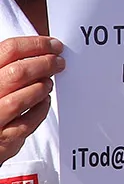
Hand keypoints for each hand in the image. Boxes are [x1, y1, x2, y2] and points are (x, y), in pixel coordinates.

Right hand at [0, 37, 62, 163]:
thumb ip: (10, 65)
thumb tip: (43, 49)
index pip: (9, 49)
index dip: (36, 45)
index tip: (54, 45)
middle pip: (18, 72)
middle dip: (45, 64)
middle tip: (59, 63)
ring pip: (21, 99)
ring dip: (41, 88)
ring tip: (48, 83)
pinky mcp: (3, 138)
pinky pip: (27, 122)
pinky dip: (40, 109)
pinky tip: (43, 101)